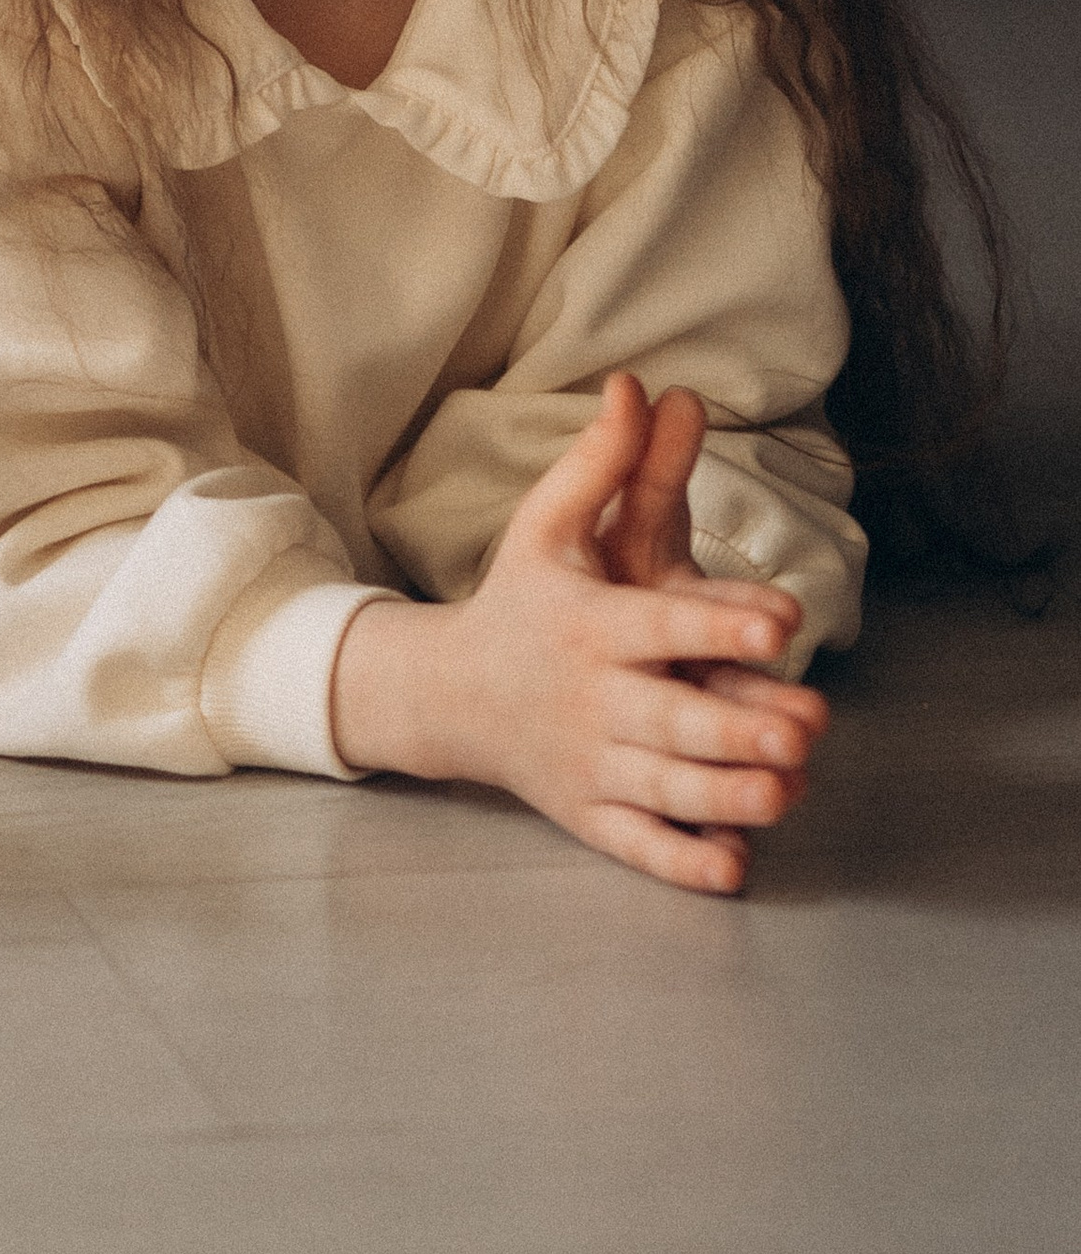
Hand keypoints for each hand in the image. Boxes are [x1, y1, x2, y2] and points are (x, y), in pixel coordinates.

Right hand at [329, 373, 830, 894]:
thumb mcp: (546, 527)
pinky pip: (636, 846)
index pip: (660, 626)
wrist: (447, 694)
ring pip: (662, 790)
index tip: (782, 627)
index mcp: (587, 626)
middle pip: (669, 719)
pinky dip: (681, 864)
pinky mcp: (586, 812)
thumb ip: (600, 464)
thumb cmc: (518, 602)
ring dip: (726, 797)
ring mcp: (585, 763)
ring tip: (787, 790)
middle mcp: (587, 699)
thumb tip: (635, 385)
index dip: (719, 626)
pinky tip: (733, 869)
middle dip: (737, 727)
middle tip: (807, 725)